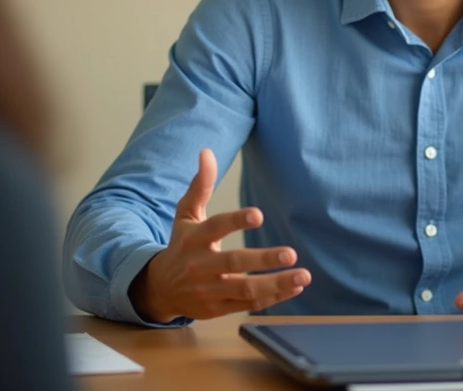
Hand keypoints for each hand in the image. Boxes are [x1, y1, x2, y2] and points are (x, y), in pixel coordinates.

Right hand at [129, 148, 310, 322]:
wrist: (159, 289)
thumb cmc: (181, 244)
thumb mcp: (185, 214)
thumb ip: (200, 185)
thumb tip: (206, 152)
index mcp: (194, 239)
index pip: (216, 227)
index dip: (236, 220)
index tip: (259, 214)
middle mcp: (201, 266)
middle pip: (233, 263)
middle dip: (263, 259)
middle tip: (291, 253)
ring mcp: (210, 291)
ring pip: (245, 291)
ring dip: (276, 284)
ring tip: (303, 275)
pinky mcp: (218, 310)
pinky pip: (248, 305)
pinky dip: (273, 299)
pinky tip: (295, 286)